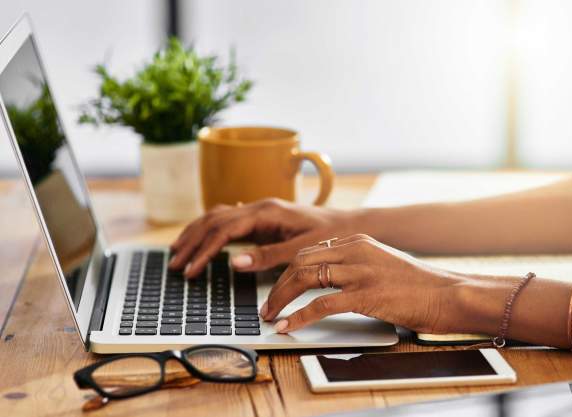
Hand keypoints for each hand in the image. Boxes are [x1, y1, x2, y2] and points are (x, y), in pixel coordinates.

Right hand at [169, 198, 360, 278]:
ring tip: (177, 252)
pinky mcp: (261, 217)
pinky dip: (209, 229)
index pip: (224, 230)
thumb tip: (234, 262)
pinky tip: (200, 237)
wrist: (347, 225)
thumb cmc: (329, 236)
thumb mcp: (301, 249)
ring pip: (217, 216)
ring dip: (195, 233)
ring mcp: (259, 210)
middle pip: (213, 220)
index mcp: (267, 212)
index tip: (191, 270)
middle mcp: (259, 207)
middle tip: (174, 264)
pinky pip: (227, 219)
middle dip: (191, 242)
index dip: (204, 251)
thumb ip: (268, 256)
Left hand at [261, 234, 468, 333]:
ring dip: (282, 299)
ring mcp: (360, 271)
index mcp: (357, 241)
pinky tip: (289, 325)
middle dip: (278, 284)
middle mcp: (355, 250)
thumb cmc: (417, 284)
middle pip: (301, 261)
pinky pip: (321, 304)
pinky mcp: (365, 294)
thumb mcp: (381, 263)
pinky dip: (299, 316)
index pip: (310, 251)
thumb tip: (326, 280)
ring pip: (305, 278)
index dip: (287, 271)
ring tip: (271, 315)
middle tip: (268, 304)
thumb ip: (355, 264)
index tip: (276, 286)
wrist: (447, 293)